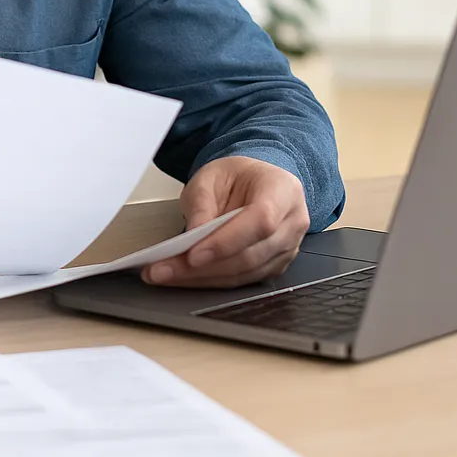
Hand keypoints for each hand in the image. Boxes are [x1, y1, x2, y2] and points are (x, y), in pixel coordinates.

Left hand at [142, 156, 308, 288]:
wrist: (254, 182)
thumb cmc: (238, 176)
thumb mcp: (211, 175)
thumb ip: (202, 203)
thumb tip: (193, 236)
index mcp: (282, 190)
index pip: (260, 221)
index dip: (227, 242)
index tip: (193, 255)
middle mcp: (292, 222)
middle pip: (251, 255)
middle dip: (204, 267)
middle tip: (164, 269)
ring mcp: (287, 248)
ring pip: (244, 273)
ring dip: (202, 278)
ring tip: (166, 273)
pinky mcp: (274, 267)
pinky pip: (242, 281)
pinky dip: (210, 281)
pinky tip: (184, 277)